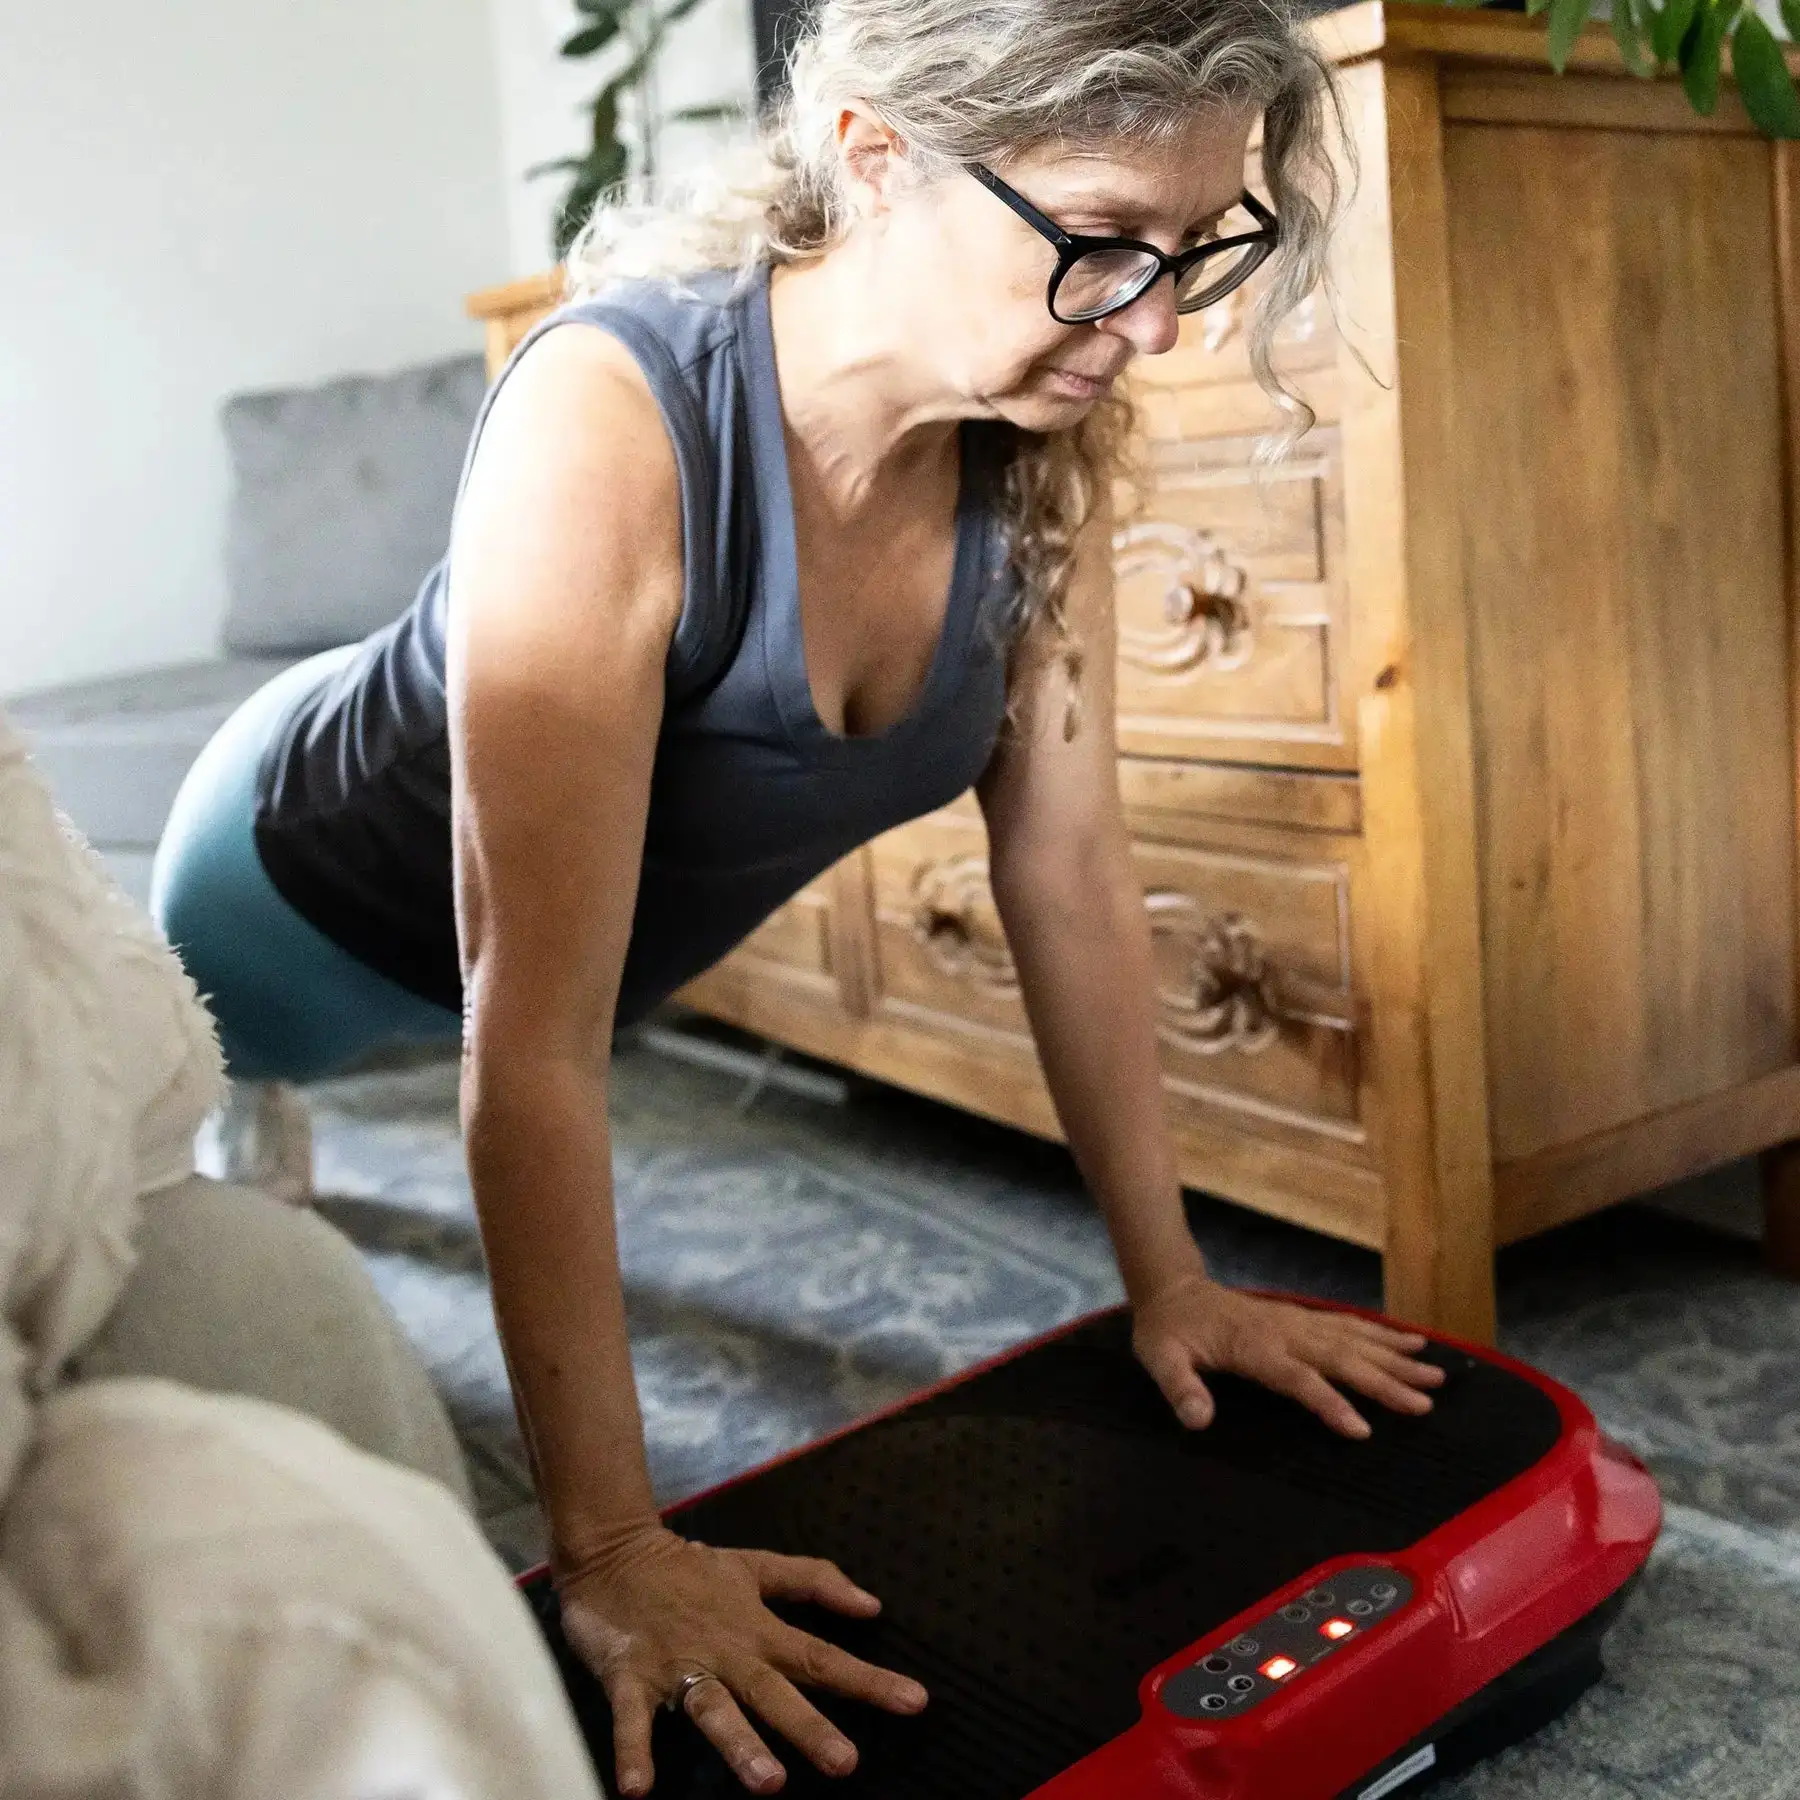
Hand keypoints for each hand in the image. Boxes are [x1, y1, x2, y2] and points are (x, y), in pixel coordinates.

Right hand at [556, 1523, 928, 1795]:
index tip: (914, 1701)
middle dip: (809, 1727)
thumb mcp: (755, 1567)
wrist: (613, 1551)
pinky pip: (632, 1720)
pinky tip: (638, 1791)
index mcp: (757, 1629)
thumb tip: (873, 1605)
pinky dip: (633, 1752)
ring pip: (714, 1709)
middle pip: (774, 1692)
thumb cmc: (689, 1569)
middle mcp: (725, 1651)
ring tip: (767, 1782)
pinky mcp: (630, 1676)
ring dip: (739, 1744)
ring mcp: (678, 1666)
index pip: (822, 1657)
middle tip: (845, 1762)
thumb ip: (813, 1581)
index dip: (869, 1680)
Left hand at [1131, 1273, 1445, 1438]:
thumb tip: (1198, 1420)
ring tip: (1436, 1372)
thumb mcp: (1159, 1359)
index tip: (1362, 1429)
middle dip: (1386, 1381)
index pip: (1298, 1379)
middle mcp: (1284, 1332)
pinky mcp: (1301, 1318)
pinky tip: (1408, 1342)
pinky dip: (1381, 1334)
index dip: (1329, 1403)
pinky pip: (1347, 1325)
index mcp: (1254, 1348)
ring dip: (1395, 1357)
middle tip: (1427, 1402)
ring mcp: (1296, 1322)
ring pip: (1353, 1340)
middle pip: (1341, 1358)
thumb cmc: (1168, 1332)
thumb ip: (1180, 1388)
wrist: (1173, 1290)